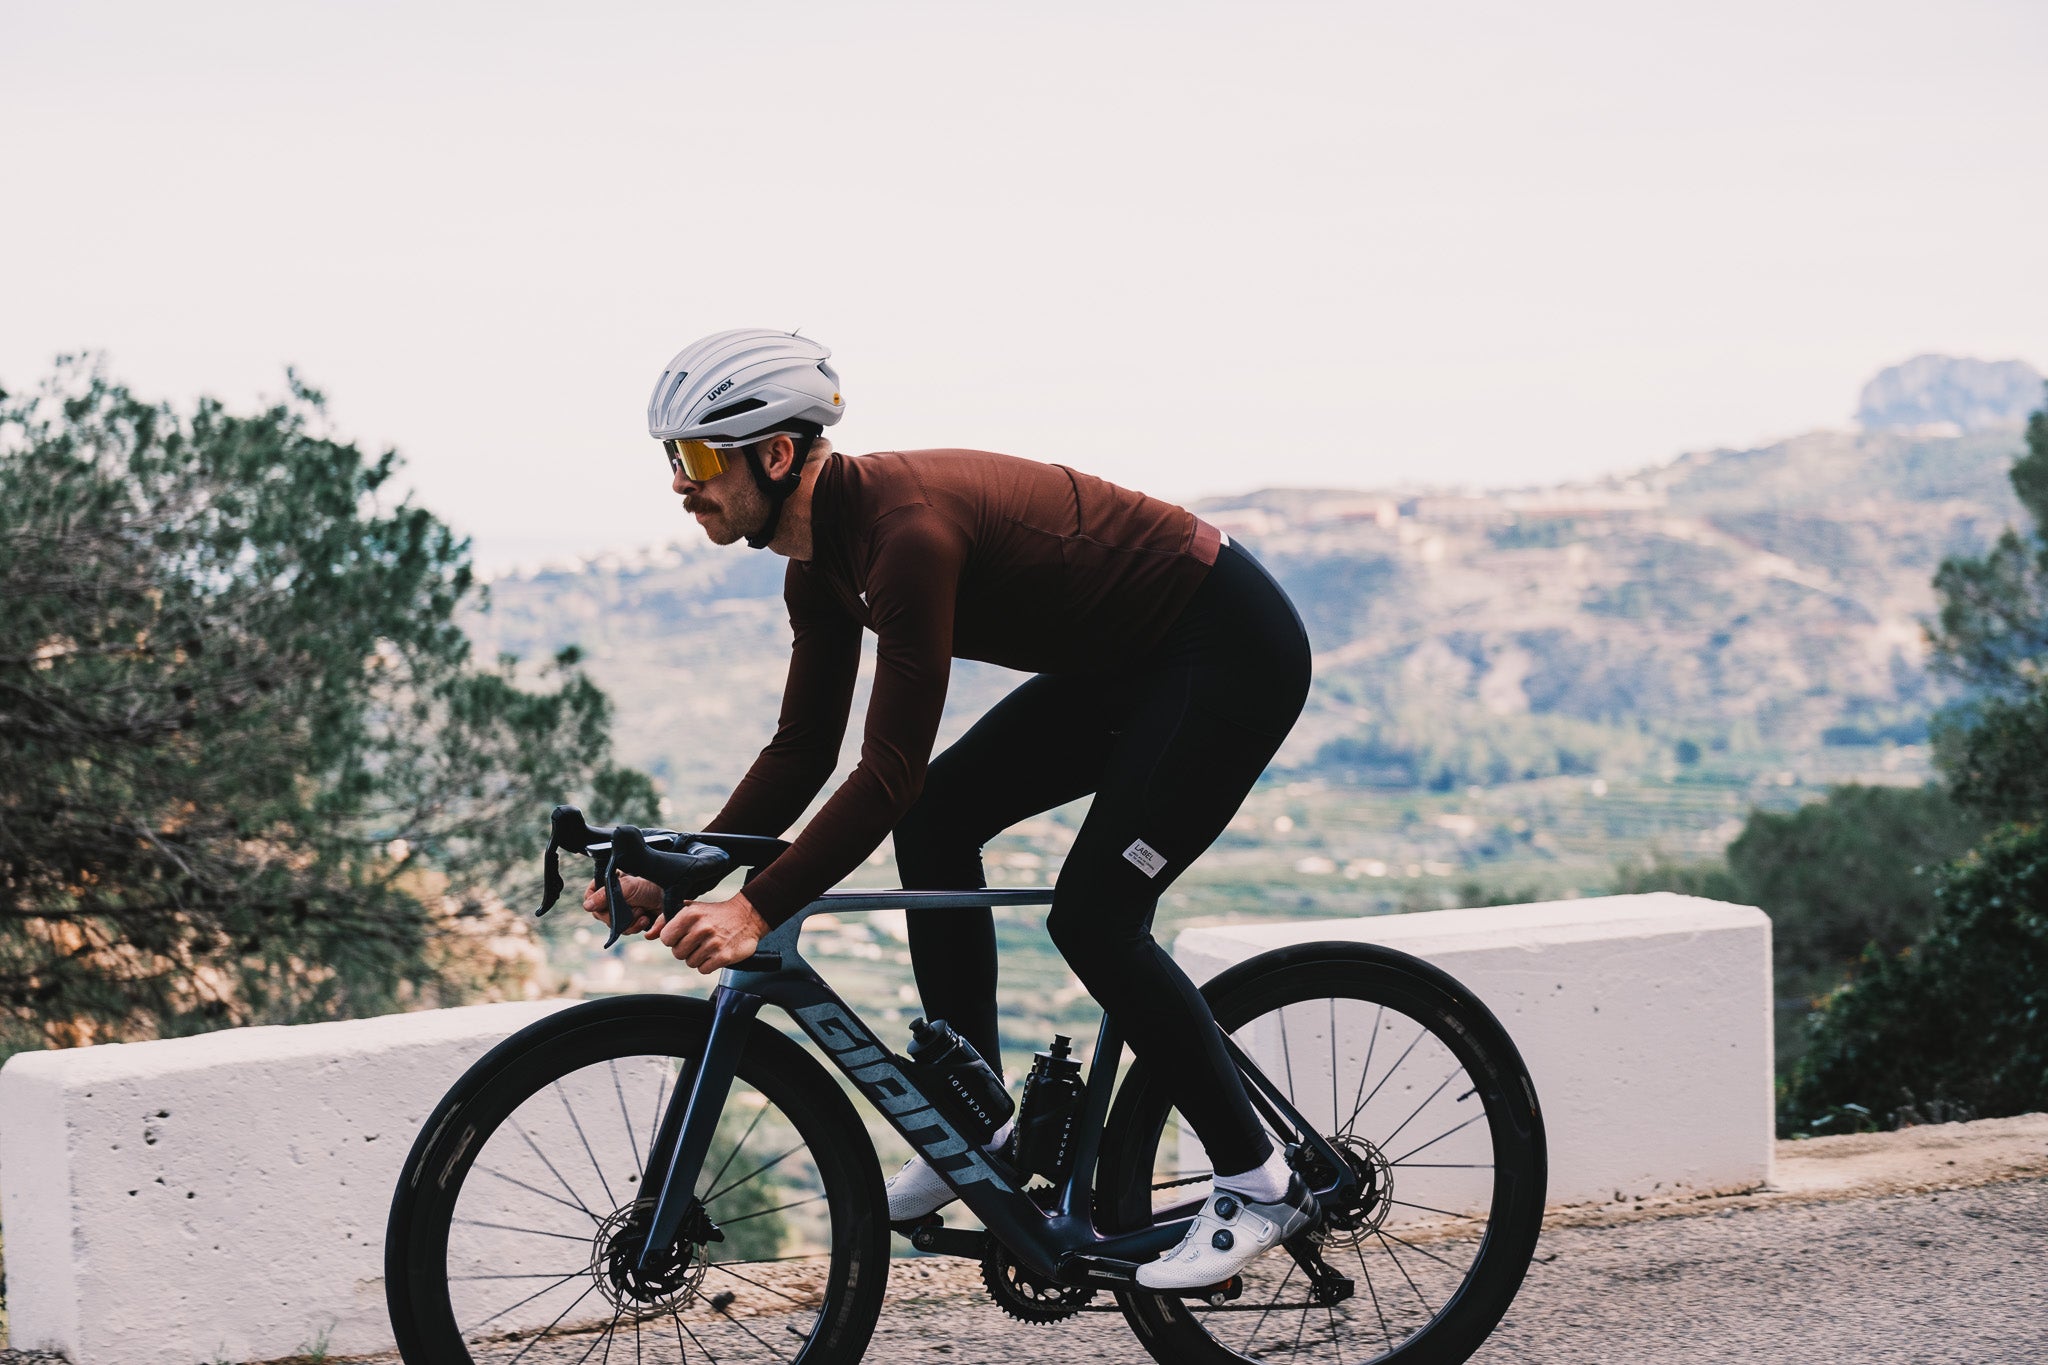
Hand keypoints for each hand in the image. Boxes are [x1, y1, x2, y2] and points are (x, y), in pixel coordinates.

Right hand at [583, 874, 660, 934]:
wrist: (672, 896)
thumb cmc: (651, 885)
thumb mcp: (628, 886)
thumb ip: (605, 895)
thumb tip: (587, 906)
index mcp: (607, 886)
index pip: (590, 898)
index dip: (596, 904)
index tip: (607, 906)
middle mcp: (613, 899)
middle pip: (602, 916)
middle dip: (619, 915)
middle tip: (634, 907)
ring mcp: (622, 911)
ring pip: (615, 926)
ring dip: (630, 921)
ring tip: (642, 912)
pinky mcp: (633, 921)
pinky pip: (627, 931)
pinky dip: (637, 927)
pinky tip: (646, 919)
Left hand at [650, 892, 770, 973]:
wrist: (747, 915)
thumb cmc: (714, 913)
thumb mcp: (691, 909)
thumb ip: (667, 920)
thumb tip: (649, 935)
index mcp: (690, 914)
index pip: (666, 939)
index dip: (673, 939)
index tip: (683, 935)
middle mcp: (701, 928)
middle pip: (678, 953)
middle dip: (686, 950)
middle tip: (698, 941)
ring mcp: (713, 943)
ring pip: (690, 963)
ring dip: (698, 958)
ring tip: (708, 946)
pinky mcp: (724, 956)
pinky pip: (704, 969)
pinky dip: (708, 964)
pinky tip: (715, 953)